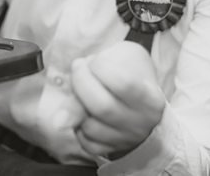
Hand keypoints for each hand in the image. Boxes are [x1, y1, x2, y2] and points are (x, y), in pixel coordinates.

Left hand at [53, 41, 164, 158]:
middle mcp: (142, 124)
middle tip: (78, 67)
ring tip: (82, 87)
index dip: (100, 68)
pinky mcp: (109, 150)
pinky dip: (77, 122)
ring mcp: (126, 140)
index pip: (124, 84)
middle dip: (80, 82)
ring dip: (76, 101)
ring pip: (89, 126)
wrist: (140, 100)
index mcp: (152, 100)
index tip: (95, 60)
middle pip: (102, 107)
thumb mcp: (122, 59)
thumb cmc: (130, 74)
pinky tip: (84, 108)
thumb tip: (57, 120)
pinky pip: (84, 140)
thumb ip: (94, 74)